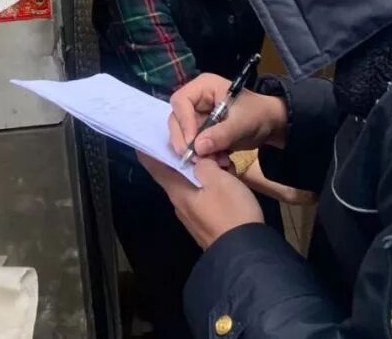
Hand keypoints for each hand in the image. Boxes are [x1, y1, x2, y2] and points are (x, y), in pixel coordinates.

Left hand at [138, 154, 263, 248]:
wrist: (245, 252)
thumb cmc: (229, 212)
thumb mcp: (219, 180)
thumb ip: (204, 164)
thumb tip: (197, 161)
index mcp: (178, 191)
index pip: (155, 167)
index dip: (149, 151)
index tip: (146, 139)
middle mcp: (180, 204)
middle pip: (176, 173)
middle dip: (188, 158)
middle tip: (206, 147)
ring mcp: (193, 215)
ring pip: (193, 184)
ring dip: (205, 171)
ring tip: (225, 163)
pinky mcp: (207, 222)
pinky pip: (204, 196)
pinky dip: (213, 185)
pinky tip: (230, 182)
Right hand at [169, 73, 287, 159]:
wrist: (270, 125)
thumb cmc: (257, 114)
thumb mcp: (242, 123)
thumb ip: (221, 134)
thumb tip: (198, 147)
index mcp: (203, 87)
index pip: (180, 102)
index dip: (184, 123)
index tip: (193, 144)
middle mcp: (195, 100)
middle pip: (176, 119)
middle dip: (185, 141)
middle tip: (197, 159)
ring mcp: (196, 116)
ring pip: (183, 135)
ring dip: (196, 151)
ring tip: (217, 161)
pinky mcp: (200, 131)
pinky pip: (193, 145)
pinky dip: (204, 155)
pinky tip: (220, 160)